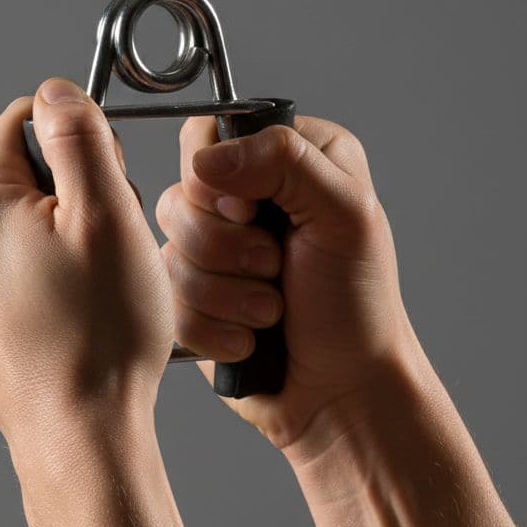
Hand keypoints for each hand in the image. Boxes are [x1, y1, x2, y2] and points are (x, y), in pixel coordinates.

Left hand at [0, 78, 172, 451]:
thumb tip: (58, 90)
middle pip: (32, 170)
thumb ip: (79, 135)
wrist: (78, 431)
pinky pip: (24, 261)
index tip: (108, 196)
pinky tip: (80, 310)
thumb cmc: (99, 334)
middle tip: (107, 251)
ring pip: (32, 218)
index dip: (85, 148)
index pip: (31, 118)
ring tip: (96, 288)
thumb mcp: (105, 213)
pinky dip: (57, 272)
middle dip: (80, 196)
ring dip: (73, 237)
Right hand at [155, 115, 420, 453]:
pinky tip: (250, 339)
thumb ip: (285, 161)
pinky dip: (213, 328)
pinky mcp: (193, 302)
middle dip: (227, 247)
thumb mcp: (347, 214)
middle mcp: (245, 201)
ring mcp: (214, 255)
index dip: (217, 179)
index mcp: (285, 161)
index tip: (254, 211)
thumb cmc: (358, 307)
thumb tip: (206, 158)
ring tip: (271, 311)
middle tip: (275, 267)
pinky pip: (168, 304)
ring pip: (169, 255)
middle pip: (180, 197)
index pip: (208, 135)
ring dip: (226, 294)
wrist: (342, 391)